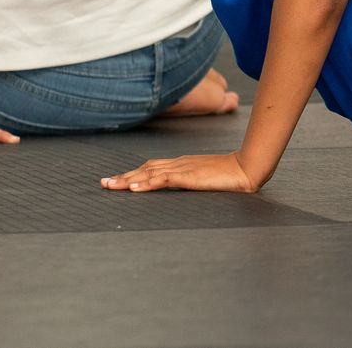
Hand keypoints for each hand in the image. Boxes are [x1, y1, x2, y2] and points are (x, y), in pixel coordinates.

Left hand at [100, 151, 261, 193]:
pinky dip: (147, 183)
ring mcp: (184, 169)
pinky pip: (164, 179)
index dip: (132, 173)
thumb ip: (192, 178)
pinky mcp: (190, 177)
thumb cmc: (231, 174)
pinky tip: (135, 188)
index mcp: (182, 164)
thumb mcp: (206, 176)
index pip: (151, 167)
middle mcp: (179, 164)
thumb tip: (180, 185)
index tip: (115, 180)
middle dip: (123, 177)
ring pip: (149, 173)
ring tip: (111, 186)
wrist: (248, 168)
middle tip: (103, 184)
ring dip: (128, 180)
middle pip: (145, 169)